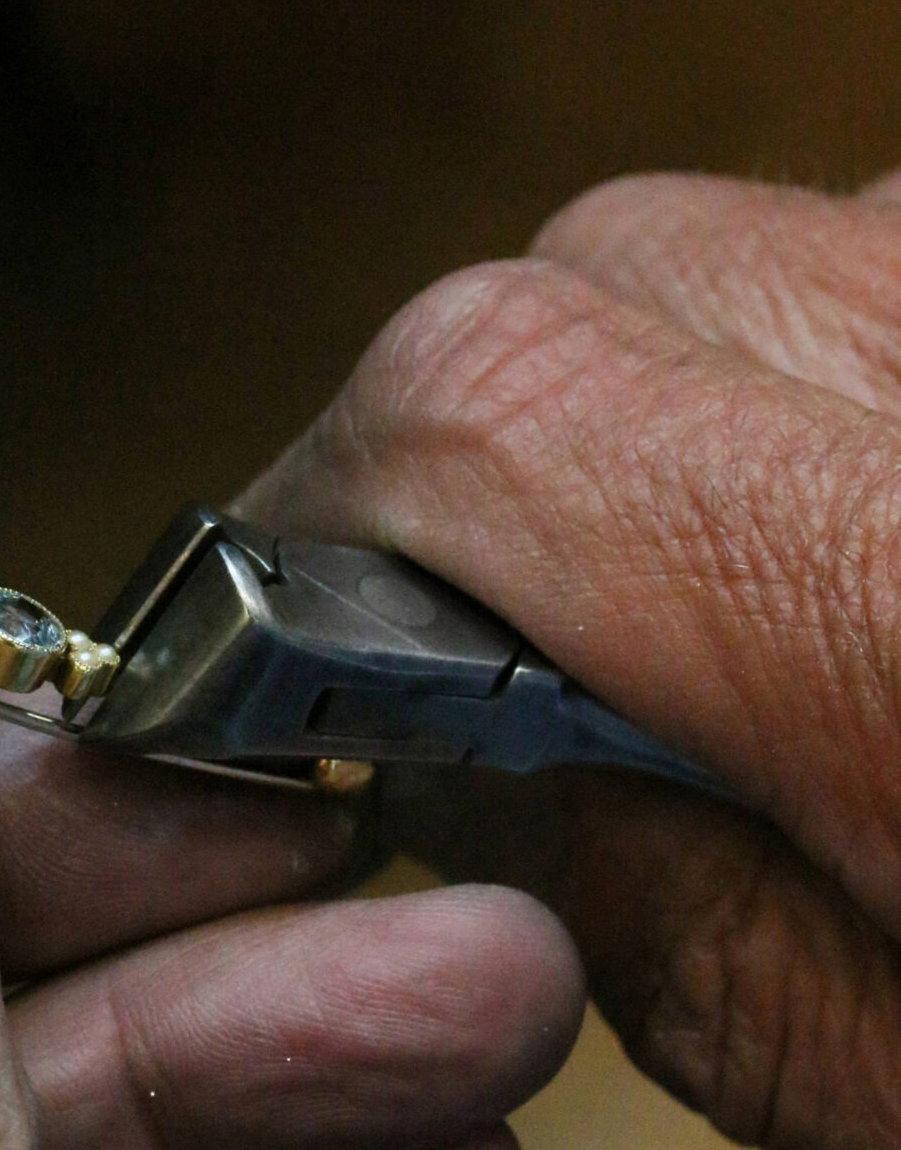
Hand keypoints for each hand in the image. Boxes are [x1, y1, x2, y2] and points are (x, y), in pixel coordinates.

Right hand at [243, 171, 900, 1149]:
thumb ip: (647, 906)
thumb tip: (423, 753)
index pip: (485, 408)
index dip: (342, 525)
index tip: (306, 651)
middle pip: (588, 285)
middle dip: (501, 459)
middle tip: (538, 659)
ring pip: (735, 244)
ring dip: (679, 401)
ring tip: (759, 608)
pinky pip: (866, 251)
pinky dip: (823, 368)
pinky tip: (877, 526)